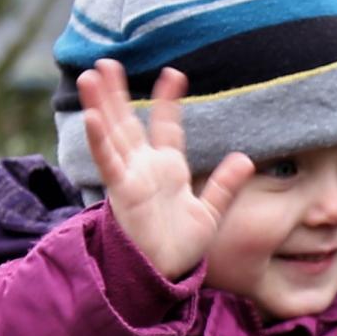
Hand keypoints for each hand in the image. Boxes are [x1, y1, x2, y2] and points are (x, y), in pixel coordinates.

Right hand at [80, 58, 253, 282]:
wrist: (166, 273)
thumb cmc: (182, 245)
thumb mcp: (210, 212)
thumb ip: (225, 184)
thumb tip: (245, 158)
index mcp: (167, 169)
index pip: (166, 126)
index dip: (168, 100)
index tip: (175, 72)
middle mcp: (144, 168)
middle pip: (128, 122)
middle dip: (118, 93)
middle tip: (108, 62)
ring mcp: (131, 177)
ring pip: (112, 134)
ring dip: (101, 105)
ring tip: (91, 75)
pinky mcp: (122, 192)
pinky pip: (108, 162)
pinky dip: (99, 140)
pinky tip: (91, 116)